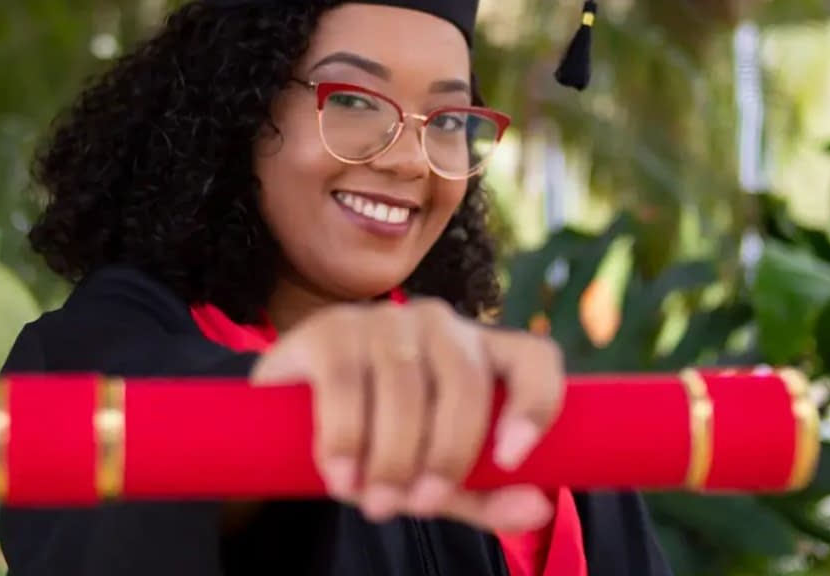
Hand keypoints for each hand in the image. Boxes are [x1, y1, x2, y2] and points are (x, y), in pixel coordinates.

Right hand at [250, 298, 565, 531]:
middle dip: (446, 454)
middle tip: (419, 506)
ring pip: (405, 385)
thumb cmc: (382, 443)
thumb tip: (536, 510)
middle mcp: (440, 325)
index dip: (535, 402)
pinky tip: (341, 474)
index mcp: (482, 353)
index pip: (534, 359)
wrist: (293, 419)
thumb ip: (484, 495)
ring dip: (392, 455)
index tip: (512, 459)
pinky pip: (346, 382)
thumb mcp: (436, 478)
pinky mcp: (331, 328)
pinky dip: (346, 437)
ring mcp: (384, 320)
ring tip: (374, 502)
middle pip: (465, 381)